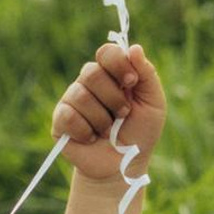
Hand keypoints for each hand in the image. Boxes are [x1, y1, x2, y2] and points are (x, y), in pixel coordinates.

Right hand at [53, 41, 167, 181]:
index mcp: (112, 75)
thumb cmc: (140, 134)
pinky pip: (68, 115)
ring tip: (108, 131)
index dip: (117, 64)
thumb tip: (133, 47)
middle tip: (123, 114)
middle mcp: (89, 83)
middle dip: (113, 98)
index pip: (106, 52)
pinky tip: (92, 138)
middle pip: (91, 72)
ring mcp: (72, 100)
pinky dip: (85, 130)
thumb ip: (147, 74)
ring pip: (80, 95)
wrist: (124, 166)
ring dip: (102, 118)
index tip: (131, 82)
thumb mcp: (153, 103)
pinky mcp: (60, 121)